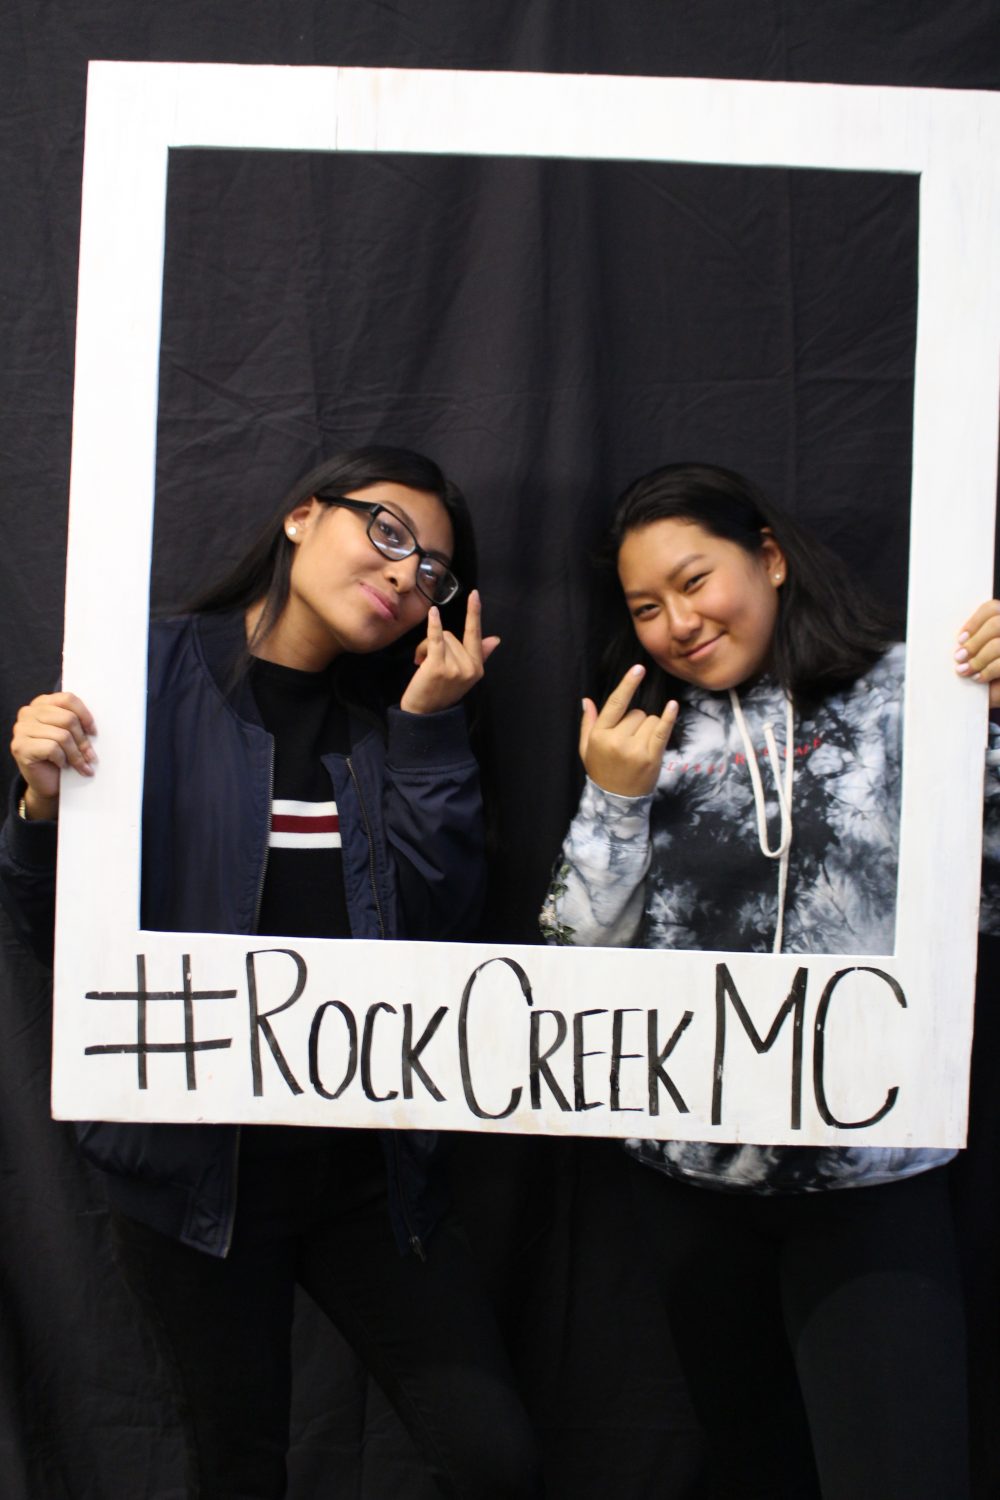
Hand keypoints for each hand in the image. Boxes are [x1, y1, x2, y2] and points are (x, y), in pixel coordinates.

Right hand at [10, 692, 96, 817]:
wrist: (47, 784)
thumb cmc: (61, 757)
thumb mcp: (70, 734)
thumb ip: (76, 722)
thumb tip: (95, 726)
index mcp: (41, 703)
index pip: (68, 699)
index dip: (85, 716)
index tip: (94, 732)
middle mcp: (28, 713)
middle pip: (68, 718)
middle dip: (83, 740)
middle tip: (91, 756)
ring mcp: (21, 729)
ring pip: (62, 736)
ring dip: (76, 754)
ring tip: (82, 764)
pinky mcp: (20, 747)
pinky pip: (52, 748)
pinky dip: (62, 759)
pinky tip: (63, 766)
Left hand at [400, 589, 499, 714]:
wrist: (424, 714)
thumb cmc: (442, 692)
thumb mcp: (465, 676)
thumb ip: (480, 656)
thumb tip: (495, 639)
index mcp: (477, 668)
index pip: (476, 635)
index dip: (474, 613)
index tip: (475, 595)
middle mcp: (469, 667)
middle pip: (453, 635)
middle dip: (438, 645)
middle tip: (429, 663)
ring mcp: (454, 667)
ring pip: (441, 638)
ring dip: (426, 648)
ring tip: (422, 664)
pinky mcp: (437, 666)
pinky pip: (436, 639)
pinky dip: (434, 625)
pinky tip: (434, 613)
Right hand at [579, 665, 677, 795]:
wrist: (617, 801)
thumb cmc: (602, 771)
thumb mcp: (586, 749)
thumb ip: (588, 724)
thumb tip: (587, 700)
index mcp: (600, 735)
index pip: (615, 704)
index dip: (627, 684)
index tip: (639, 668)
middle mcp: (617, 740)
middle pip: (636, 712)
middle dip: (635, 721)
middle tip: (629, 741)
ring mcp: (635, 749)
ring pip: (650, 720)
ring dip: (648, 728)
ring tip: (639, 747)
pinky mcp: (652, 757)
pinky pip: (662, 730)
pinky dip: (668, 717)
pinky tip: (672, 706)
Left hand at [956, 601, 999, 708]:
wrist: (998, 695)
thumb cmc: (986, 676)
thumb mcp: (975, 654)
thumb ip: (968, 642)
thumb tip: (948, 641)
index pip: (992, 608)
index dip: (975, 621)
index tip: (960, 639)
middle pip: (995, 624)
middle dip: (974, 642)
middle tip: (958, 657)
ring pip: (998, 645)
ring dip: (978, 659)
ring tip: (964, 670)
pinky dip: (988, 671)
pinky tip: (978, 677)